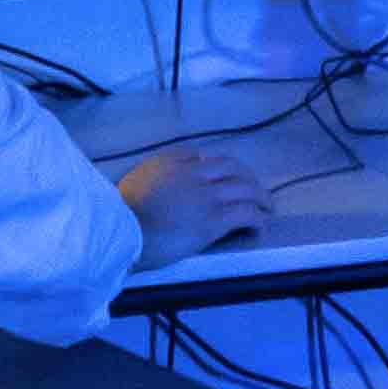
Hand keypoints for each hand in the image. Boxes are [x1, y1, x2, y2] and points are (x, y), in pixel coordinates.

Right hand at [114, 145, 277, 265]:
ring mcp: (206, 196)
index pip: (204, 156)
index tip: (226, 176)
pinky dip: (258, 217)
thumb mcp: (133, 179)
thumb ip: (154, 170)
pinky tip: (261, 223)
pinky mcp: (214, 220)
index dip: (221, 167)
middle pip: (233, 168)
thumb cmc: (120, 213)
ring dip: (260, 197)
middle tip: (255, 189)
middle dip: (248, 178)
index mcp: (171, 162)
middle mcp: (193, 174)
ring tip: (267, 206)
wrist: (121, 232)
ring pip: (246, 188)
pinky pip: (246, 213)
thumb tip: (171, 170)